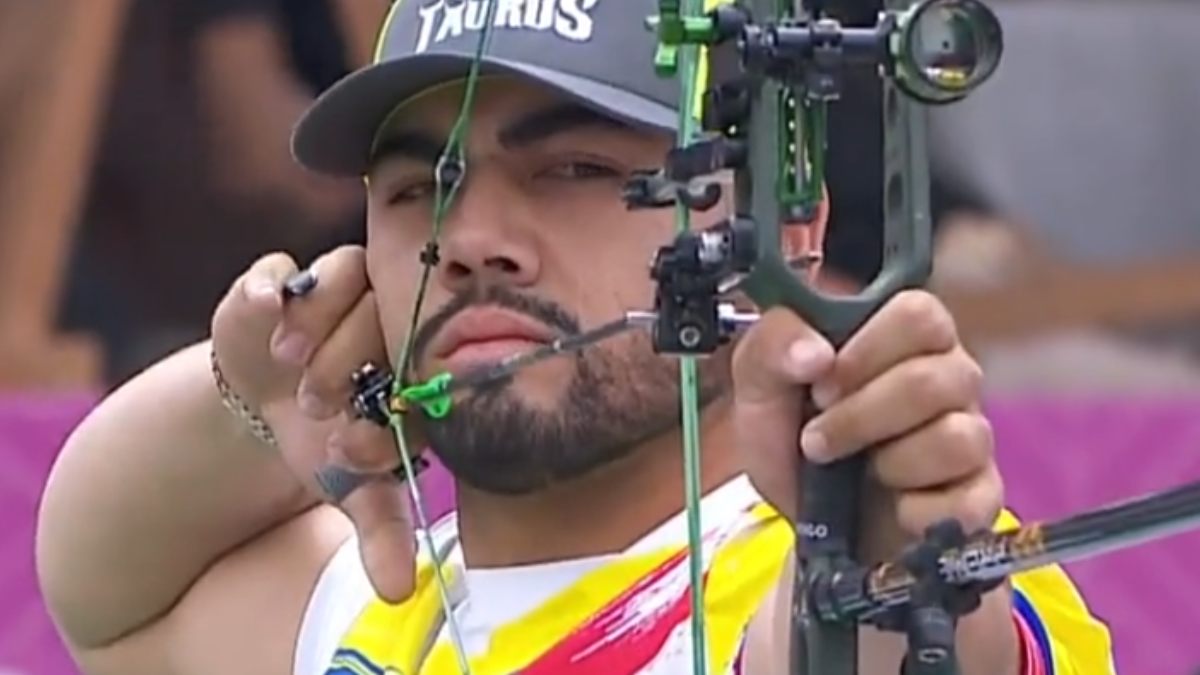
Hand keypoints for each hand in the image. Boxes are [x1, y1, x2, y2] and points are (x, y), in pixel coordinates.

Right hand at [210, 246, 417, 602]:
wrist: (267, 404)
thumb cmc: (328, 440)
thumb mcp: (353, 488)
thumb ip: (380, 532)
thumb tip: (398, 592)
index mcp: (420, 362)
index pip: (426, 364)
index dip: (392, 400)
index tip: (352, 445)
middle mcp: (389, 315)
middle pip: (389, 312)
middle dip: (349, 359)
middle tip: (316, 401)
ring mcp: (340, 291)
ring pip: (350, 276)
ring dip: (318, 319)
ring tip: (288, 360)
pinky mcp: (286, 279)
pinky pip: (284, 267)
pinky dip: (272, 285)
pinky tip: (265, 310)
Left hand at [731, 290, 1001, 562]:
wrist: (809, 525)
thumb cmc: (793, 442)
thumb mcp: (759, 388)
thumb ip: (772, 346)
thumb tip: (815, 352)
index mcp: (904, 337)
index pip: (920, 313)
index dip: (867, 350)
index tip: (820, 385)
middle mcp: (950, 378)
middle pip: (936, 378)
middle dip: (861, 416)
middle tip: (816, 441)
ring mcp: (972, 436)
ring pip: (957, 438)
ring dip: (889, 463)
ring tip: (858, 474)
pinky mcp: (981, 496)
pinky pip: (969, 500)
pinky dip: (918, 512)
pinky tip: (894, 509)